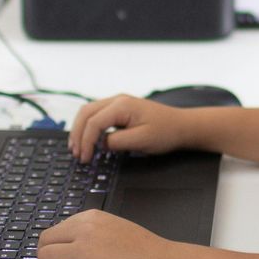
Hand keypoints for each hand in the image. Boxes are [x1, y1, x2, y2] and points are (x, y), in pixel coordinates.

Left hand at [38, 210, 174, 258]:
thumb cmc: (145, 252)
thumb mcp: (113, 228)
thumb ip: (90, 233)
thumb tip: (69, 249)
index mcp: (91, 218)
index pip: (55, 230)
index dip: (54, 247)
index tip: (58, 258)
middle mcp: (85, 230)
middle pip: (44, 243)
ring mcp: (85, 252)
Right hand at [68, 94, 199, 160]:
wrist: (182, 126)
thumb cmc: (166, 132)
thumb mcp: (142, 141)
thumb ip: (117, 142)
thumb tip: (101, 144)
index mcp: (122, 105)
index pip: (94, 122)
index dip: (86, 142)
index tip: (86, 158)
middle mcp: (117, 100)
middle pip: (85, 113)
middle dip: (77, 134)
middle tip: (76, 154)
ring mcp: (118, 103)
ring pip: (89, 112)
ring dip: (80, 129)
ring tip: (77, 148)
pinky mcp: (120, 110)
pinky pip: (97, 115)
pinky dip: (89, 127)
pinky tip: (88, 140)